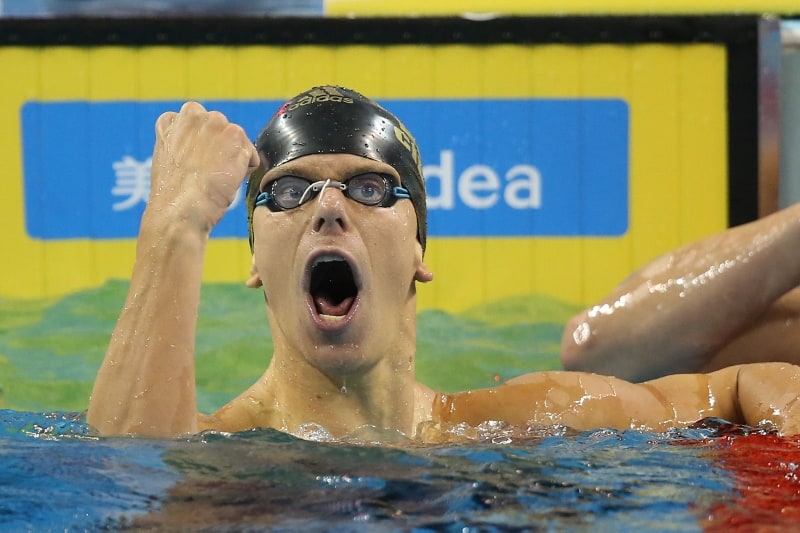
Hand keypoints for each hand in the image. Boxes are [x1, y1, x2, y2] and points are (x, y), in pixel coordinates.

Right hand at [145, 101, 259, 234]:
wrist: (180, 209)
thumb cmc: (174, 195)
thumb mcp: (170, 160)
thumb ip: (186, 144)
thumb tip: (209, 149)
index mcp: (172, 120)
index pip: (198, 125)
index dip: (203, 147)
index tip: (197, 164)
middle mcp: (193, 114)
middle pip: (221, 130)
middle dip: (222, 149)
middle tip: (209, 174)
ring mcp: (215, 123)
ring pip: (238, 142)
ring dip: (234, 160)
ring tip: (216, 179)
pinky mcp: (235, 135)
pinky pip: (252, 156)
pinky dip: (245, 171)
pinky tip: (227, 182)